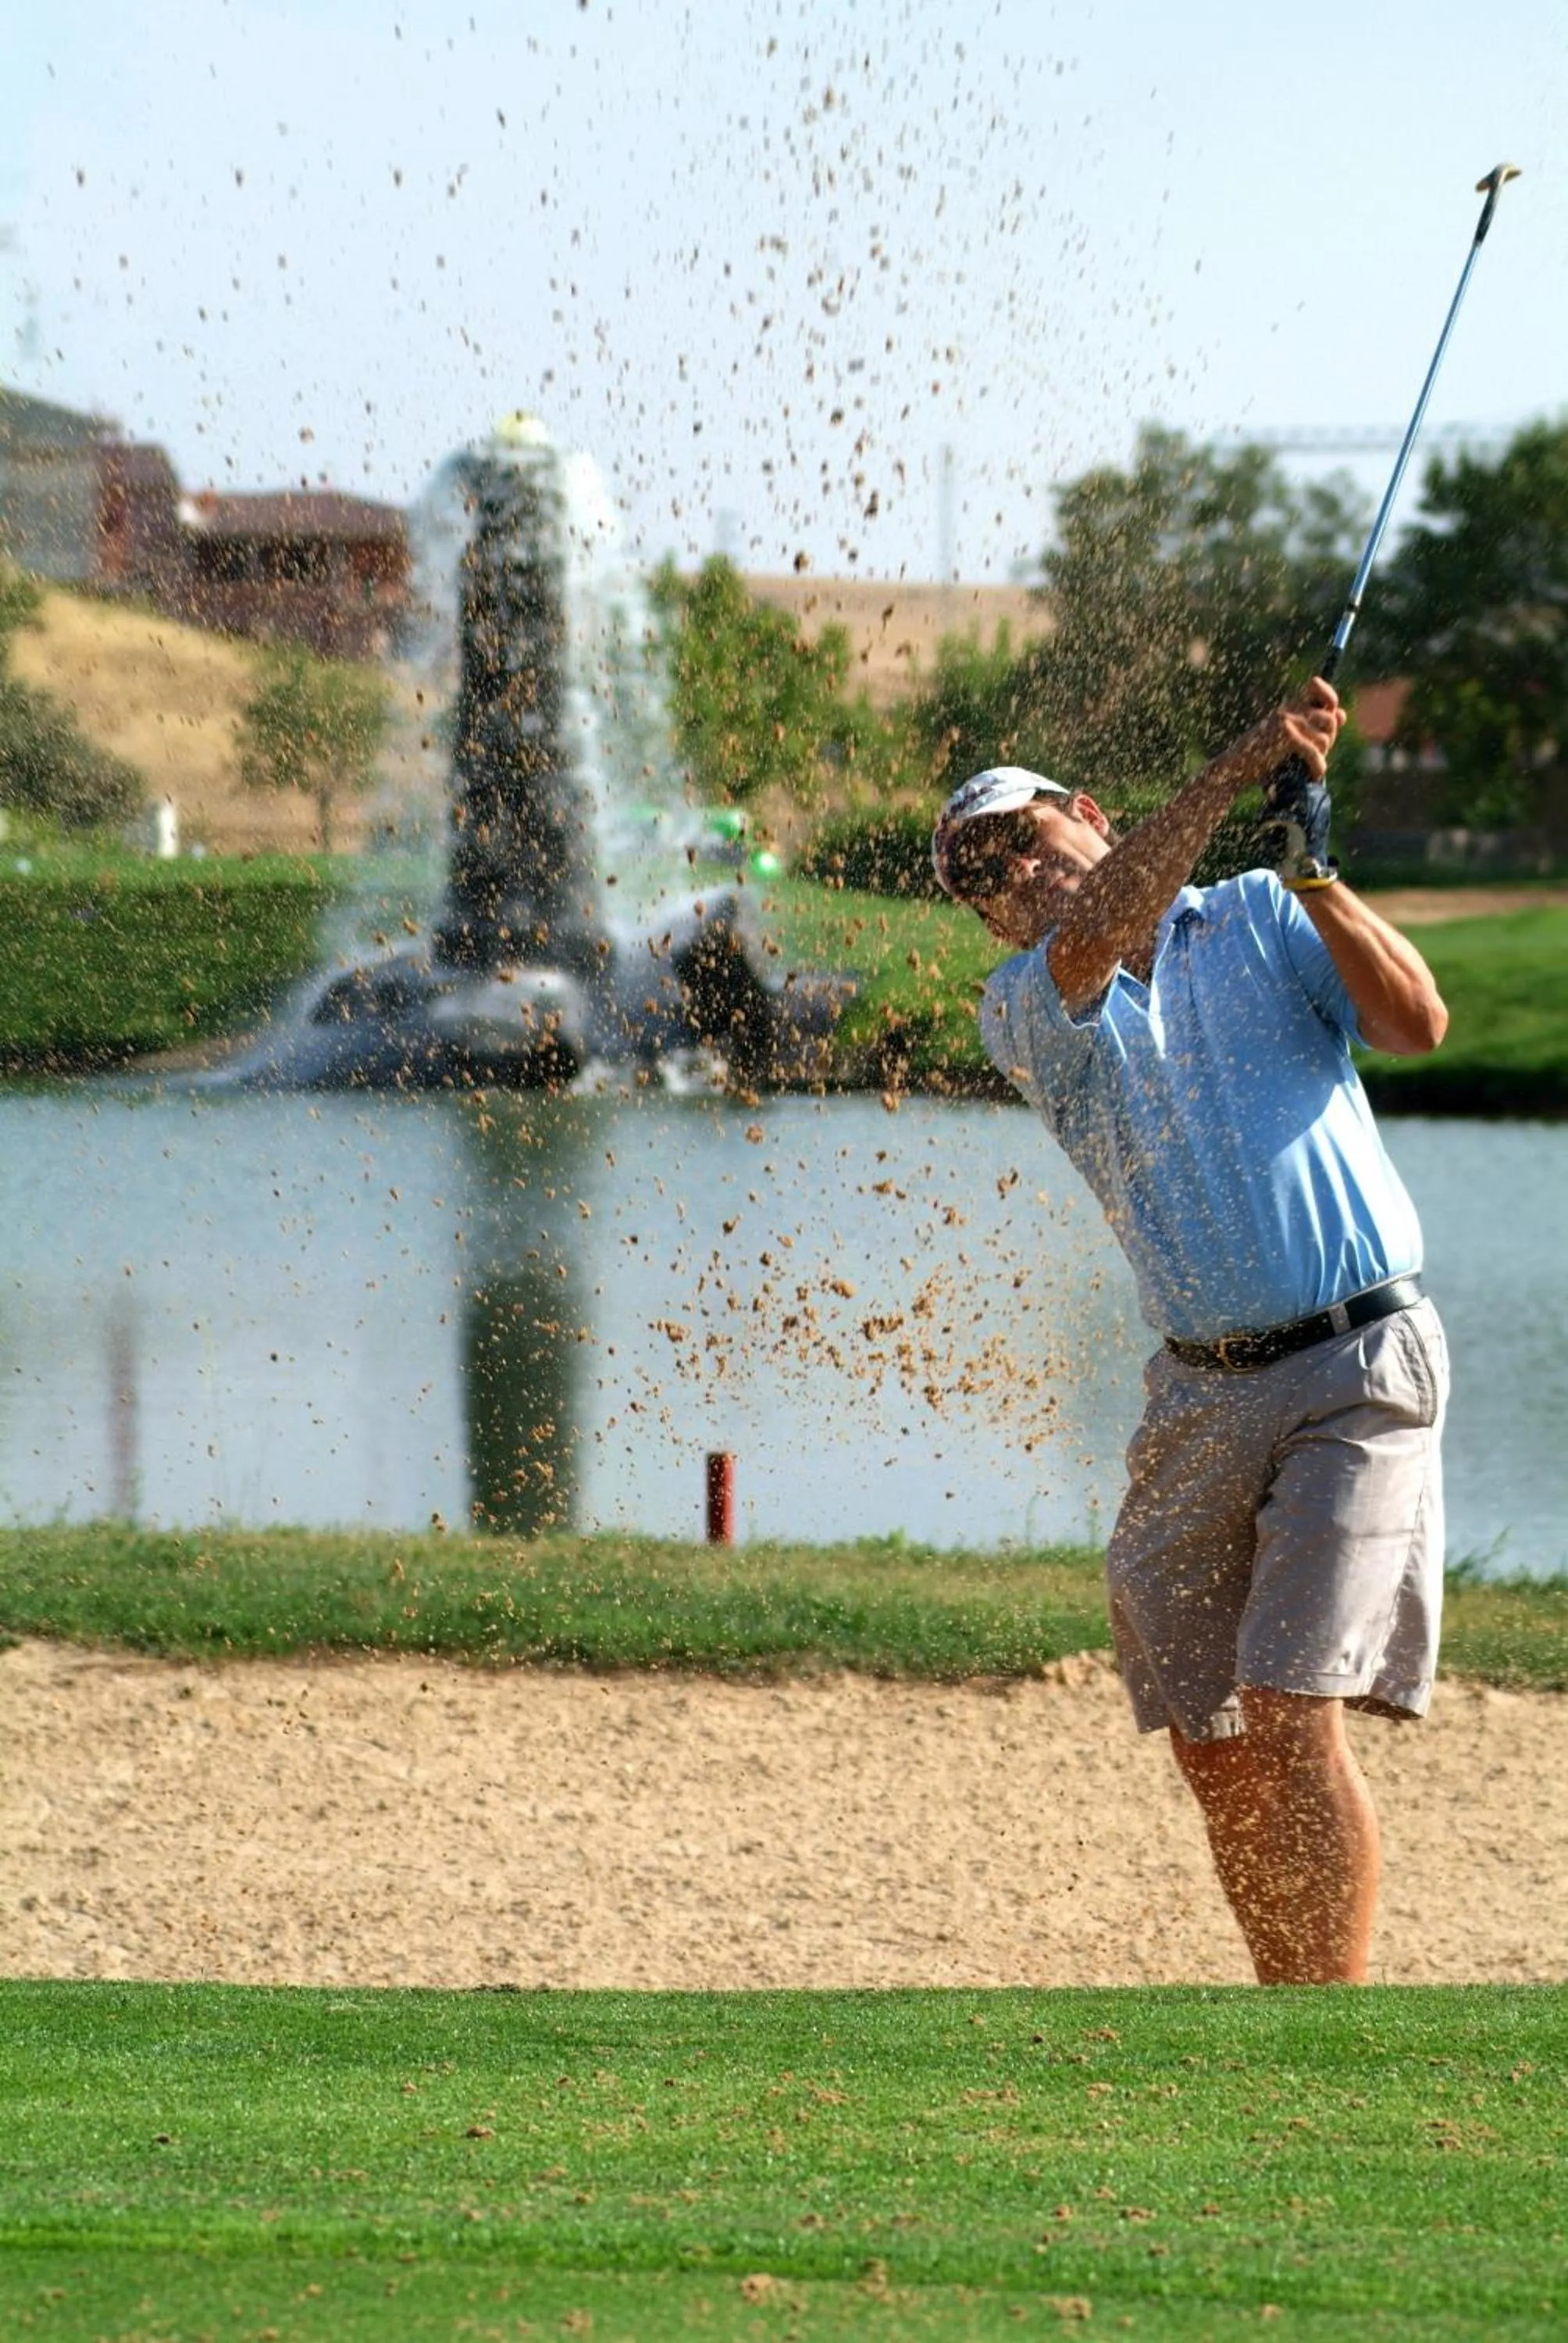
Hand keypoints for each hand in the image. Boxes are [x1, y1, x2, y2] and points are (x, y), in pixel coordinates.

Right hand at [1255, 679, 1343, 887]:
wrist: (1233, 770)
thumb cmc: (1259, 759)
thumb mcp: (1290, 740)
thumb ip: (1315, 726)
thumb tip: (1342, 714)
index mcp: (1287, 707)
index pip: (1316, 686)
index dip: (1329, 697)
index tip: (1333, 712)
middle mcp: (1288, 709)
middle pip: (1329, 718)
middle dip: (1329, 739)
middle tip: (1316, 755)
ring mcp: (1287, 721)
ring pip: (1325, 738)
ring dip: (1321, 756)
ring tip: (1311, 767)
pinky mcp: (1286, 737)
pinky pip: (1315, 751)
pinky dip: (1317, 767)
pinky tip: (1313, 776)